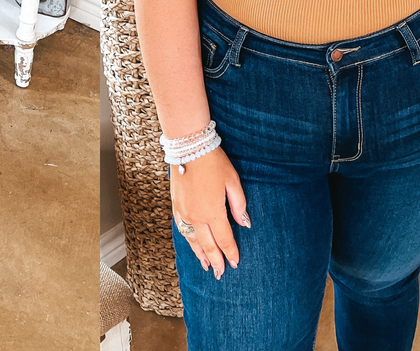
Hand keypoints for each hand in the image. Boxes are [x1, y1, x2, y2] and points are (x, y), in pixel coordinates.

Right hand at [170, 147, 249, 278]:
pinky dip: (189, 239)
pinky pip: (182, 228)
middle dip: (215, 260)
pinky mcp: (175, 205)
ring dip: (200, 254)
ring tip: (206, 265)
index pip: (224, 239)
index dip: (230, 253)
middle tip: (220, 273)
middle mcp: (197, 216)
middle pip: (208, 244)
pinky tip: (192, 243)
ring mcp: (184, 211)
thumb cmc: (213, 162)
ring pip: (193, 239)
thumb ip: (239, 205)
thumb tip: (244, 223)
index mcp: (213, 211)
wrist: (189, 147)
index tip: (235, 263)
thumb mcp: (232, 181)